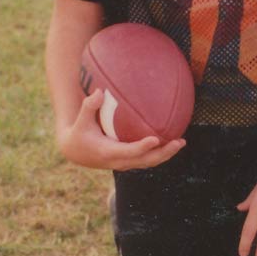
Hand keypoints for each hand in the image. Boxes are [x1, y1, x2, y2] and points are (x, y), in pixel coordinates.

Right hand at [56, 88, 184, 170]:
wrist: (75, 152)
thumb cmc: (79, 133)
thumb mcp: (80, 121)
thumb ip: (88, 106)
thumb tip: (98, 92)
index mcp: (108, 152)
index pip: (129, 151)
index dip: (142, 147)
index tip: (155, 139)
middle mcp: (119, 161)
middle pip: (146, 160)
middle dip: (164, 153)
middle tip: (179, 142)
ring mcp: (125, 163)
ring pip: (149, 162)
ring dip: (166, 154)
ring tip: (181, 142)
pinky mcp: (128, 162)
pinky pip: (147, 159)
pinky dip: (159, 152)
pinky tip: (171, 140)